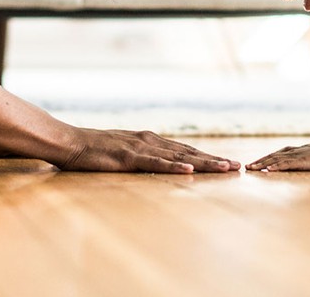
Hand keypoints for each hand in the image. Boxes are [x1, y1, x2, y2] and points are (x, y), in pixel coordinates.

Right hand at [61, 128, 240, 173]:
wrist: (70, 142)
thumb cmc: (95, 151)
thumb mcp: (124, 153)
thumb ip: (141, 158)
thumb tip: (157, 166)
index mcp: (151, 140)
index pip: (186, 150)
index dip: (209, 157)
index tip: (230, 164)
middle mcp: (150, 141)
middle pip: (189, 152)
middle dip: (215, 160)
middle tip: (239, 167)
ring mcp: (140, 148)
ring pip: (179, 156)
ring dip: (204, 162)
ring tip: (225, 168)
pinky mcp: (128, 157)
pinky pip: (154, 163)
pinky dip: (173, 166)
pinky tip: (189, 169)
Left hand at [246, 142, 309, 171]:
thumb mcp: (305, 159)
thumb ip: (297, 161)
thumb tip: (290, 167)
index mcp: (289, 152)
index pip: (272, 156)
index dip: (261, 160)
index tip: (251, 165)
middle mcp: (289, 153)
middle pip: (270, 157)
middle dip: (257, 162)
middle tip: (246, 167)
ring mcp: (293, 156)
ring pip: (274, 160)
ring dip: (262, 164)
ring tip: (252, 168)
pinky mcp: (299, 161)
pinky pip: (285, 164)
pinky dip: (276, 166)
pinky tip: (268, 170)